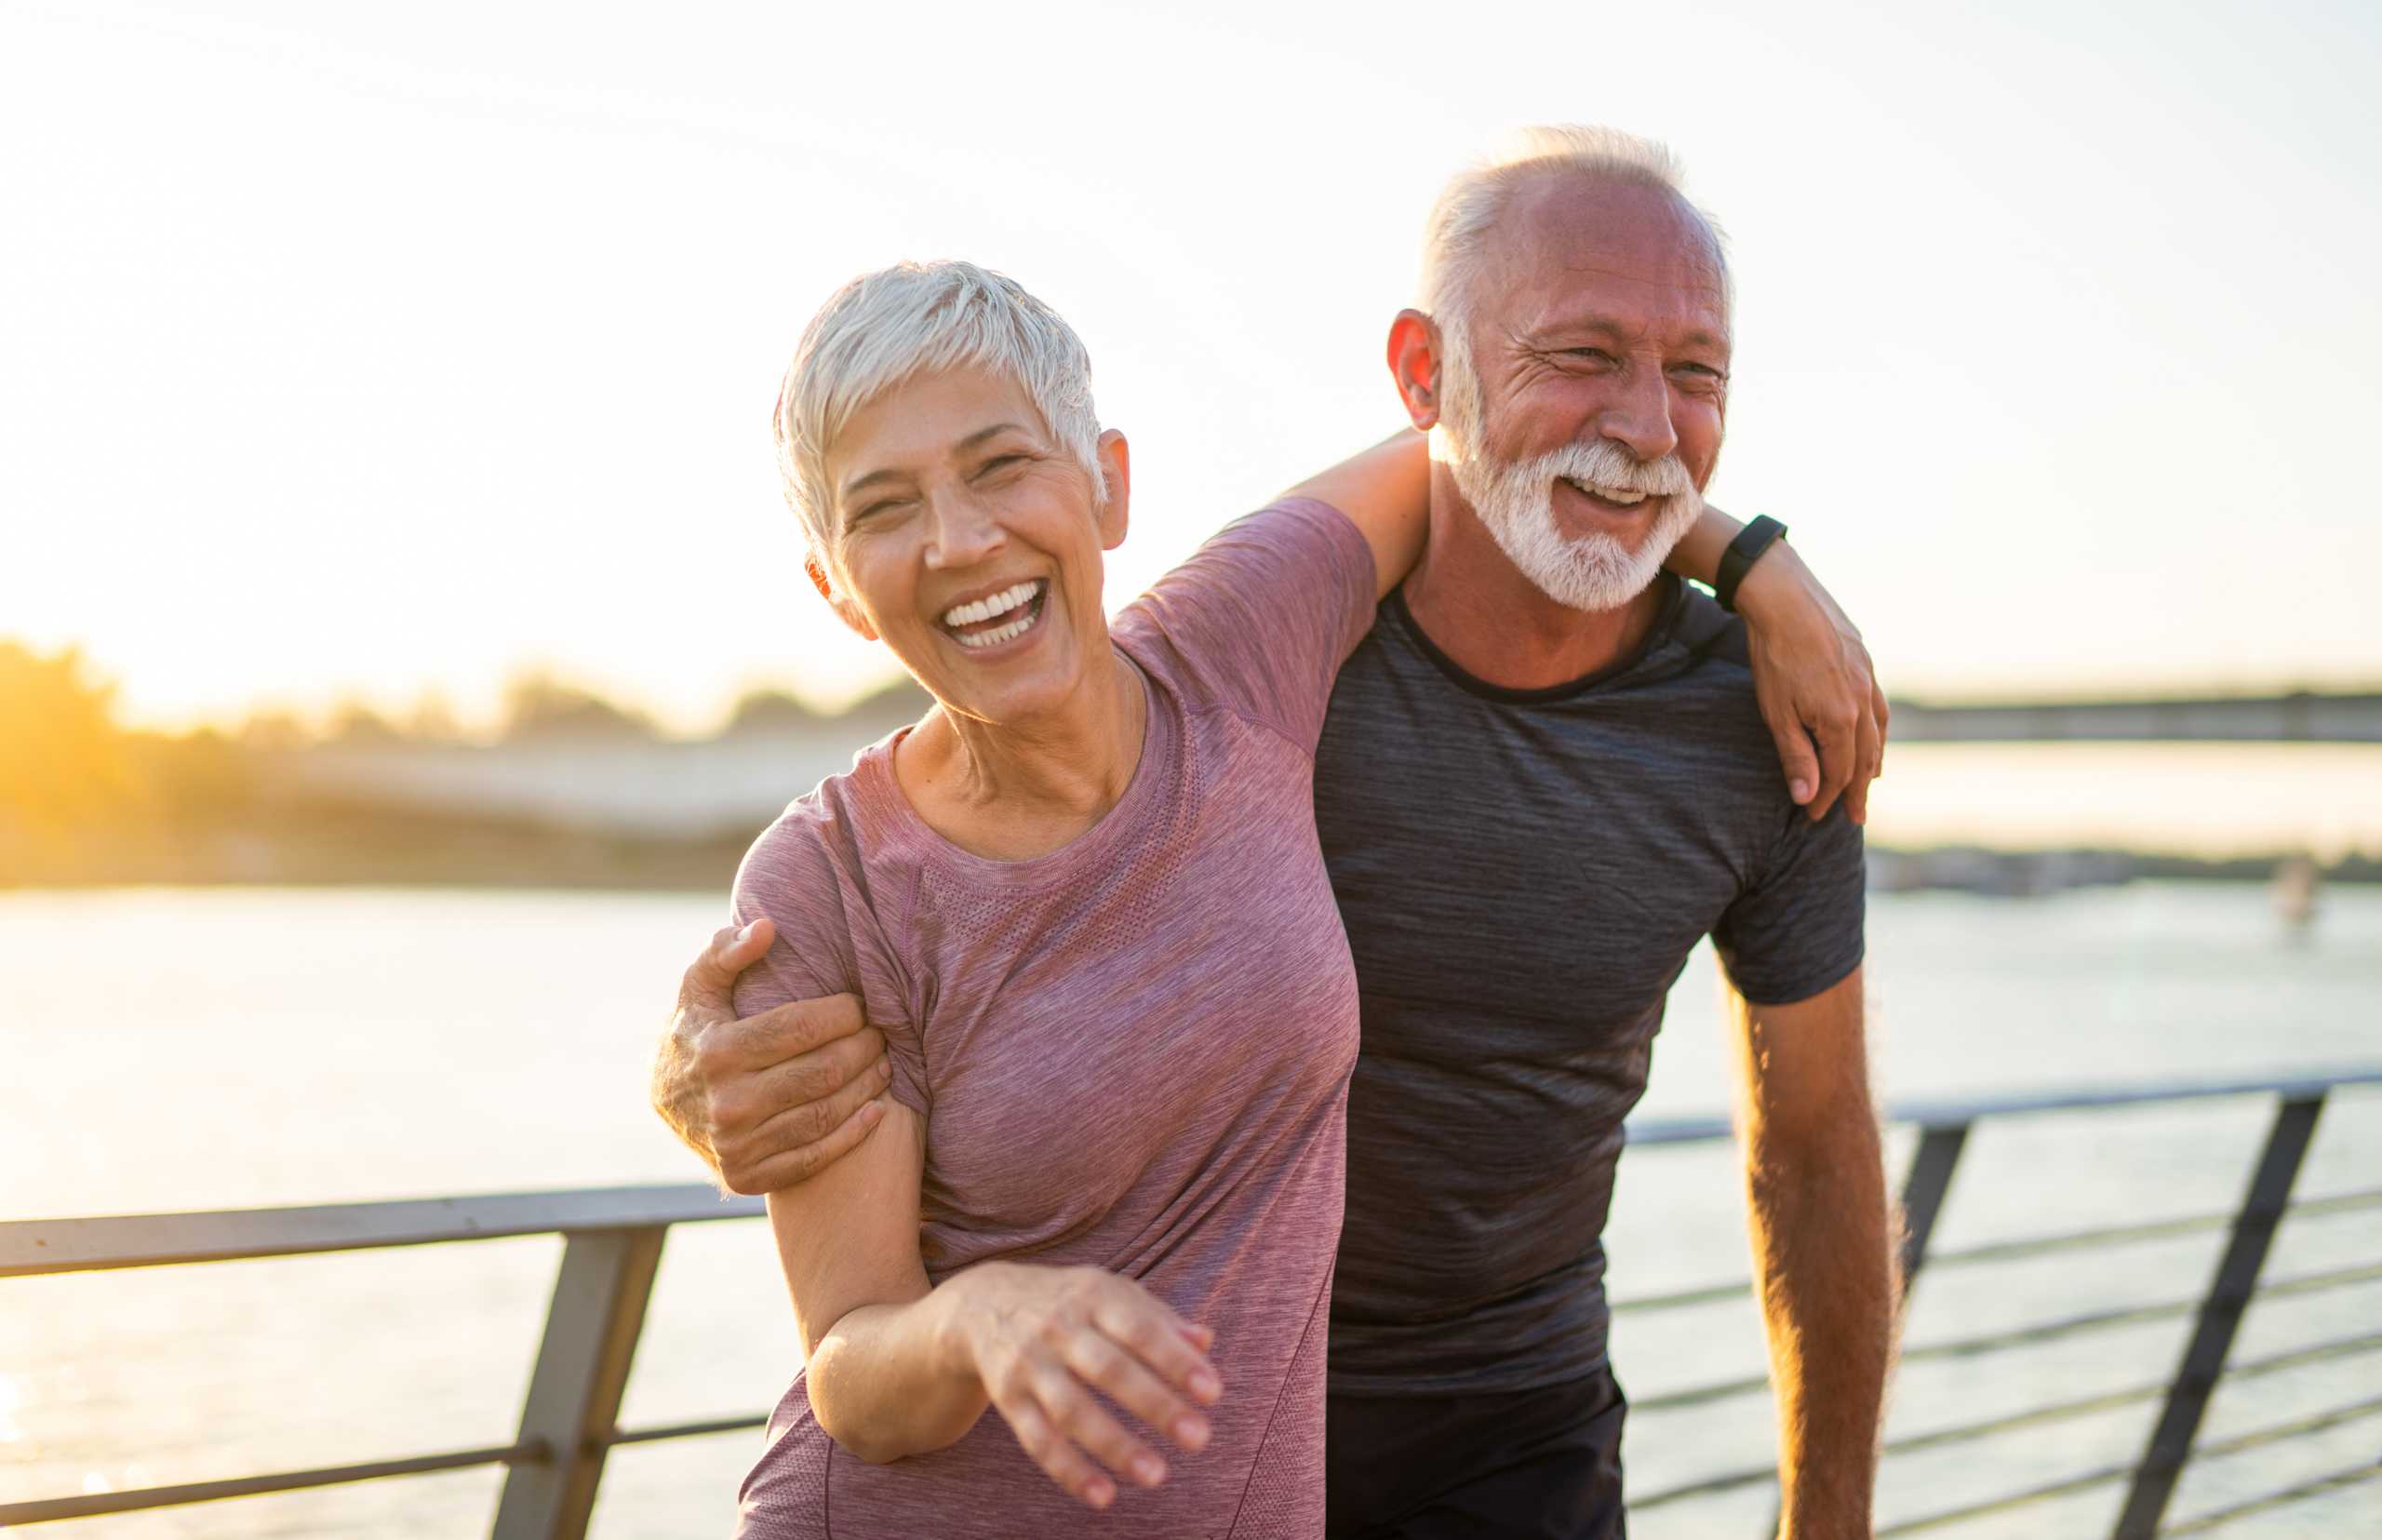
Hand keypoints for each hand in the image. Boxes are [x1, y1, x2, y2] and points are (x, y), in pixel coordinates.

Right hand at [650, 916, 892, 1193]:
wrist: (665, 1103)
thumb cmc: (696, 1030)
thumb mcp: (700, 987)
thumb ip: (728, 952)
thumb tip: (768, 926)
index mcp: (717, 1051)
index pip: (800, 1028)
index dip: (843, 1014)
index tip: (860, 1005)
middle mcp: (727, 1103)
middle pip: (821, 1073)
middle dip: (863, 1048)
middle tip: (881, 1034)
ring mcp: (738, 1145)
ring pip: (824, 1114)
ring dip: (867, 1087)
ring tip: (883, 1063)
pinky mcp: (748, 1177)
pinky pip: (815, 1157)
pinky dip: (854, 1133)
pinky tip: (876, 1109)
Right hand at [942, 1262, 1223, 1510]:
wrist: (982, 1303)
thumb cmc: (1069, 1303)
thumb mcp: (1110, 1293)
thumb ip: (1159, 1317)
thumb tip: (1205, 1342)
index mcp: (1093, 1296)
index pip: (1140, 1327)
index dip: (1175, 1360)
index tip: (1212, 1393)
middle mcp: (1059, 1327)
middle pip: (1109, 1369)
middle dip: (1155, 1404)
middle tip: (1198, 1438)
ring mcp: (1030, 1364)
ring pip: (1072, 1409)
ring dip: (1114, 1445)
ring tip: (1156, 1476)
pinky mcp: (1008, 1398)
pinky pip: (1037, 1439)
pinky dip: (1069, 1470)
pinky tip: (1103, 1496)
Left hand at [1735, 544, 1888, 823]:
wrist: (1783, 595)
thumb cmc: (1774, 655)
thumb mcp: (1776, 712)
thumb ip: (1796, 756)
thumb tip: (1807, 797)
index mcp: (1841, 719)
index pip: (1839, 773)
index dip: (1828, 798)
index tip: (1815, 815)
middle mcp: (1864, 701)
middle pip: (1865, 758)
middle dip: (1858, 790)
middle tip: (1855, 817)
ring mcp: (1869, 678)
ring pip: (1879, 732)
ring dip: (1874, 761)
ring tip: (1871, 782)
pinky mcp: (1865, 659)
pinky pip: (1879, 705)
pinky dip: (1877, 729)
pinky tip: (1871, 732)